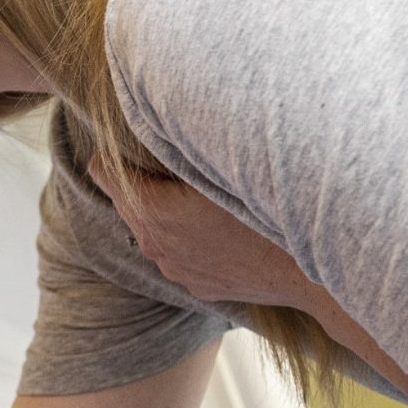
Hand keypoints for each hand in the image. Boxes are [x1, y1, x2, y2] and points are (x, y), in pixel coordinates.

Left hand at [90, 161, 314, 309]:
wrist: (305, 269)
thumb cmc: (266, 213)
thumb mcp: (219, 169)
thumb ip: (180, 147)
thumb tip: (157, 122)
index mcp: (153, 211)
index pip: (103, 173)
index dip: (111, 154)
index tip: (123, 143)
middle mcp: (155, 244)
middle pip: (124, 203)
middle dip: (135, 182)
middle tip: (157, 161)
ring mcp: (176, 269)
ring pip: (151, 231)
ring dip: (161, 213)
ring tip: (187, 195)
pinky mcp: (197, 284)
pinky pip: (177, 254)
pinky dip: (184, 238)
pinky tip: (211, 229)